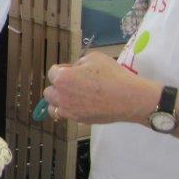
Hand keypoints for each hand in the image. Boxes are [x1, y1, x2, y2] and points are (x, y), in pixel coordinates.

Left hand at [42, 51, 159, 125]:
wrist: (129, 99)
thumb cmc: (113, 75)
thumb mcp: (94, 58)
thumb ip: (78, 63)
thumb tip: (74, 69)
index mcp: (62, 79)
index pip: (52, 72)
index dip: (62, 69)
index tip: (72, 70)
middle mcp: (61, 96)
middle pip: (49, 92)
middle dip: (58, 86)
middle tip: (72, 83)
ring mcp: (69, 111)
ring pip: (53, 107)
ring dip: (59, 101)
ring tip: (71, 97)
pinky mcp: (79, 120)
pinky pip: (66, 115)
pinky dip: (69, 110)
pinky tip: (80, 105)